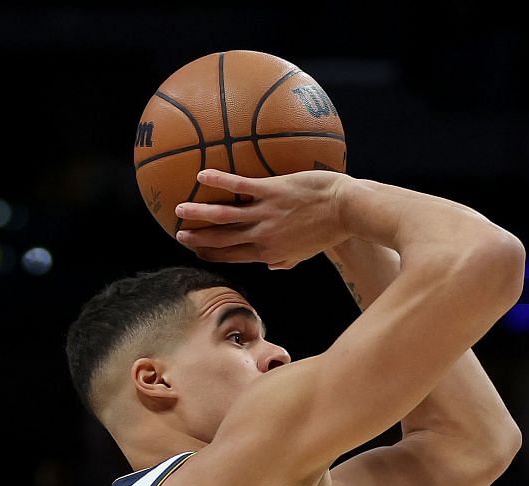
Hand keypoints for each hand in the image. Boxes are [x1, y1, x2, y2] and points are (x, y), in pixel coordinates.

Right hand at [175, 169, 353, 269]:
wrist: (348, 210)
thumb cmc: (329, 230)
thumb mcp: (306, 252)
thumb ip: (286, 260)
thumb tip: (272, 266)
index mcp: (271, 252)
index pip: (235, 256)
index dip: (214, 255)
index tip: (198, 253)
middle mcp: (264, 236)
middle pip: (224, 239)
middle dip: (199, 239)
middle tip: (180, 235)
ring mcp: (266, 214)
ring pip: (224, 216)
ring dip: (199, 213)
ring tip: (180, 210)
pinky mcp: (272, 191)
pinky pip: (239, 186)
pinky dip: (219, 181)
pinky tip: (202, 176)